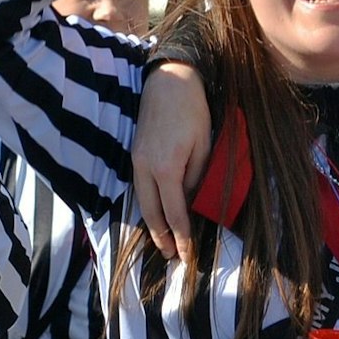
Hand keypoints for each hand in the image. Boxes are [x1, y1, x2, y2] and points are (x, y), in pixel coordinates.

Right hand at [132, 62, 212, 259]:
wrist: (168, 81)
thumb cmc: (192, 110)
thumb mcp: (204, 145)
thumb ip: (197, 177)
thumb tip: (192, 202)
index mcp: (167, 168)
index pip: (174, 212)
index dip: (181, 235)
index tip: (187, 253)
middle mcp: (145, 168)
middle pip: (150, 212)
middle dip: (161, 237)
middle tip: (171, 256)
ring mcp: (136, 161)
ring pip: (141, 202)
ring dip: (152, 224)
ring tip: (163, 241)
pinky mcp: (134, 154)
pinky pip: (139, 188)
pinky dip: (148, 206)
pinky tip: (156, 213)